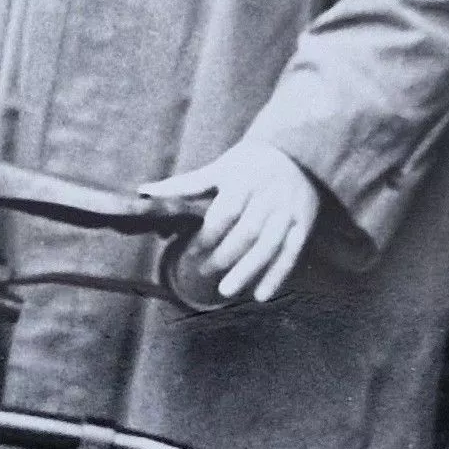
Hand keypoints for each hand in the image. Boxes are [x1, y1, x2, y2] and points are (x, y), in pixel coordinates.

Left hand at [141, 139, 321, 303]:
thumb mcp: (219, 168)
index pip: (226, 212)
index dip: (208, 235)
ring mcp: (288, 210)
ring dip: (247, 272)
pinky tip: (260, 296)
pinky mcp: (303, 223)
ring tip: (225, 292)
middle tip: (202, 272)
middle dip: (224, 256)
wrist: (296, 152)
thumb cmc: (248, 163)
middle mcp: (269, 195)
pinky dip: (277, 276)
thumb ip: (185, 185)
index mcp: (245, 179)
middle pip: (247, 232)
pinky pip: (291, 253)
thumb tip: (145, 192)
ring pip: (269, 246)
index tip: (191, 252)